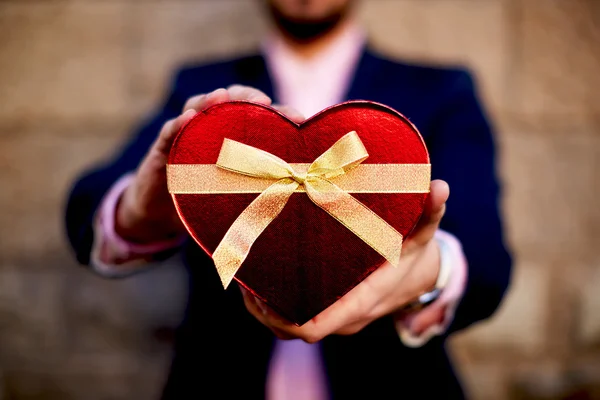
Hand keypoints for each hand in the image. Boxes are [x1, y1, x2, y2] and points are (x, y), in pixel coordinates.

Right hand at [116, 85, 303, 242]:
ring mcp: (185, 134)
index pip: (257, 114)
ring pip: (197, 107)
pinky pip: (168, 132)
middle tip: (263, 101)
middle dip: (246, 96)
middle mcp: (210, 128)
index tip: (299, 119)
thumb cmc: (207, 197)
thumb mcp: (238, 189)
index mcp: (233, 135)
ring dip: (210, 100)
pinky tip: (188, 118)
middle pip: (229, 101)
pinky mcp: (162, 149)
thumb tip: (300, 189)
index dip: (278, 112)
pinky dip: (178, 123)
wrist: (163, 213)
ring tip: (222, 97)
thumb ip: (261, 182)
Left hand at [240, 180, 449, 342]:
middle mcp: (343, 316)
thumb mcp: (422, 233)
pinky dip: (271, 305)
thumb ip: (429, 212)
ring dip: (263, 308)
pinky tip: (257, 280)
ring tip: (245, 277)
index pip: (316, 325)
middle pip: (292, 329)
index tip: (262, 292)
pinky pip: (291, 318)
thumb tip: (441, 187)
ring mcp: (333, 316)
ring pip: (287, 328)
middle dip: (265, 308)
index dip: (285, 316)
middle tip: (246, 274)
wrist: (418, 276)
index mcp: (361, 301)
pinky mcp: (327, 310)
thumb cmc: (413, 253)